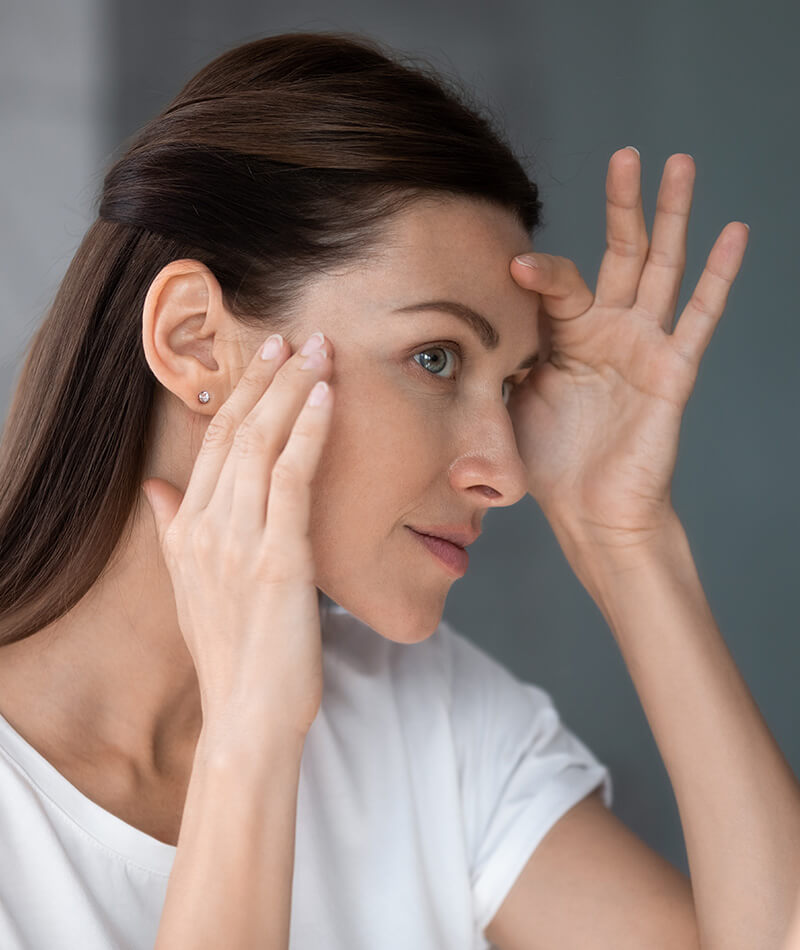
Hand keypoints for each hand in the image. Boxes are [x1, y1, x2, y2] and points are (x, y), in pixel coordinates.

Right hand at [140, 331, 333, 742]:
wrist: (248, 717)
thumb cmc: (233, 654)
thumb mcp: (191, 589)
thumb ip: (172, 532)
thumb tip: (156, 489)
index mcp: (186, 530)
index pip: (212, 443)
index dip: (240, 394)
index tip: (265, 359)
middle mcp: (205, 528)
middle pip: (235, 432)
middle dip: (266, 378)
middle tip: (295, 337)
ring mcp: (239, 541)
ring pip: (262, 444)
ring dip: (292, 390)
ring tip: (318, 350)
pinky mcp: (278, 559)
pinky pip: (292, 479)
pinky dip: (308, 432)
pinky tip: (325, 398)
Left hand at [508, 148, 748, 550]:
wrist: (589, 511)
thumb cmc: (548, 461)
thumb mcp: (508, 401)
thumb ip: (495, 360)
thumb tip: (452, 334)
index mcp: (566, 335)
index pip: (558, 283)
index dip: (539, 272)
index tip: (512, 265)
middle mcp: (608, 330)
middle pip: (619, 252)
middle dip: (623, 203)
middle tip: (625, 153)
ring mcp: (644, 345)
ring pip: (663, 267)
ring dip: (672, 216)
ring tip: (679, 163)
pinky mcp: (673, 369)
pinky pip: (701, 316)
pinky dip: (721, 275)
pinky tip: (736, 231)